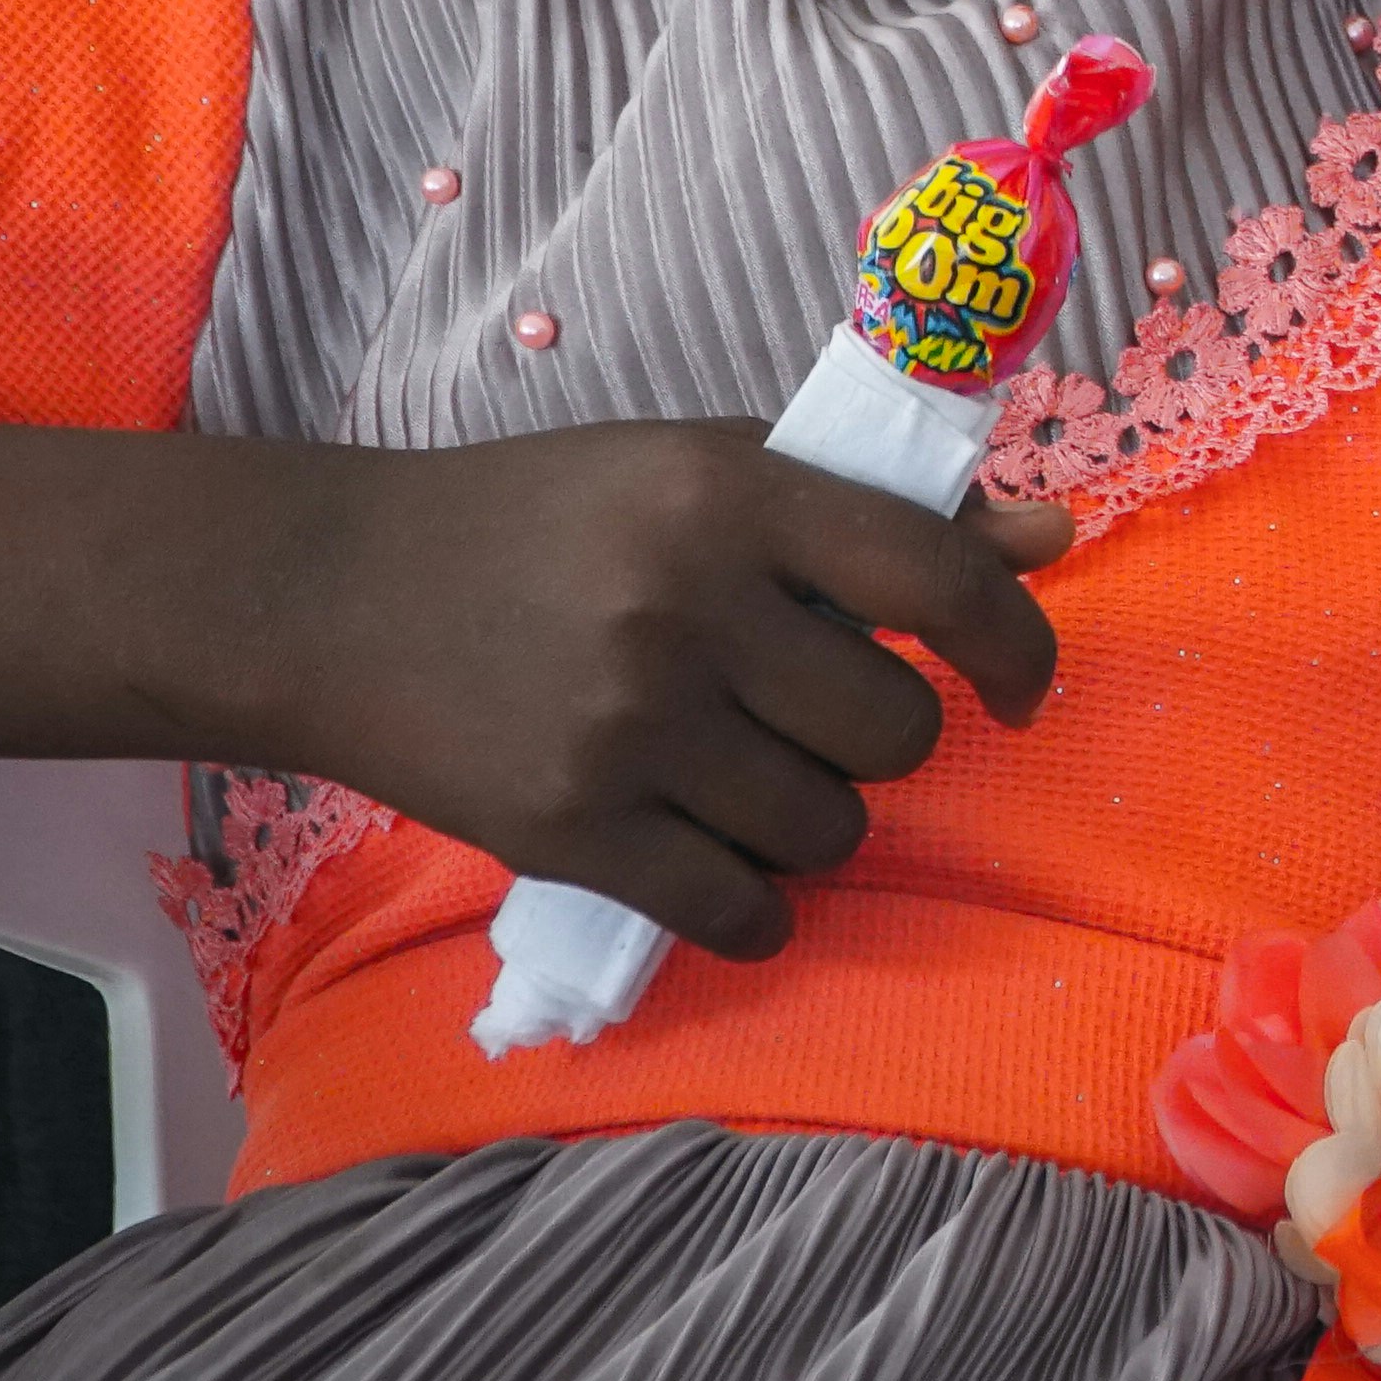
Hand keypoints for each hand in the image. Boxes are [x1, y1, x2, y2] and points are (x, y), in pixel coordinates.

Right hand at [255, 425, 1069, 957]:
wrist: (330, 595)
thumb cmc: (545, 521)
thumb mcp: (706, 470)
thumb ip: (875, 510)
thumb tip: (1050, 536)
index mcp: (734, 494)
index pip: (939, 581)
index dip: (1014, 646)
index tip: (1019, 689)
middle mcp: (687, 606)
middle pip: (894, 730)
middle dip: (882, 742)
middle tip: (821, 722)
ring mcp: (626, 725)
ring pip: (826, 828)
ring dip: (816, 823)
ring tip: (752, 781)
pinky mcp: (567, 828)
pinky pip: (735, 910)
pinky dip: (757, 910)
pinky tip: (727, 872)